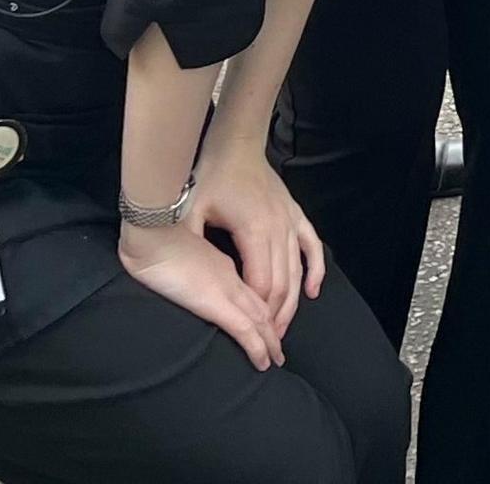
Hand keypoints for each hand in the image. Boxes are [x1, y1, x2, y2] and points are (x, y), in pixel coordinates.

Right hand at [120, 221, 283, 370]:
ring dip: (269, 342)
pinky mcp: (215, 302)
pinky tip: (263, 362)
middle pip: (261, 306)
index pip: (250, 289)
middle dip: (272, 328)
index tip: (266, 324)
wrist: (152, 228)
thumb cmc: (155, 235)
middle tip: (278, 349)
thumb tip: (184, 274)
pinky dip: (257, 348)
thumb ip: (187, 262)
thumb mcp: (176, 249)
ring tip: (275, 360)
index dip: (262, 307)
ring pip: (259, 320)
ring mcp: (226, 288)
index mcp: (221, 263)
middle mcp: (230, 276)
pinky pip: (244, 330)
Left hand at [192, 149, 320, 338]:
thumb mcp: (189, 209)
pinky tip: (312, 291)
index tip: (248, 335)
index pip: (260, 284)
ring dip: (292, 303)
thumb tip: (175, 267)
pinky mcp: (295, 215)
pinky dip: (315, 271)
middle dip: (274, 317)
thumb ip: (189, 241)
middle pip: (281, 284)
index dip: (255, 313)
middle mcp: (279, 229)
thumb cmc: (209, 175)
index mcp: (254, 231)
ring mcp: (290, 222)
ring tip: (282, 330)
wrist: (234, 144)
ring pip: (297, 272)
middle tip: (266, 345)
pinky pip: (312, 247)